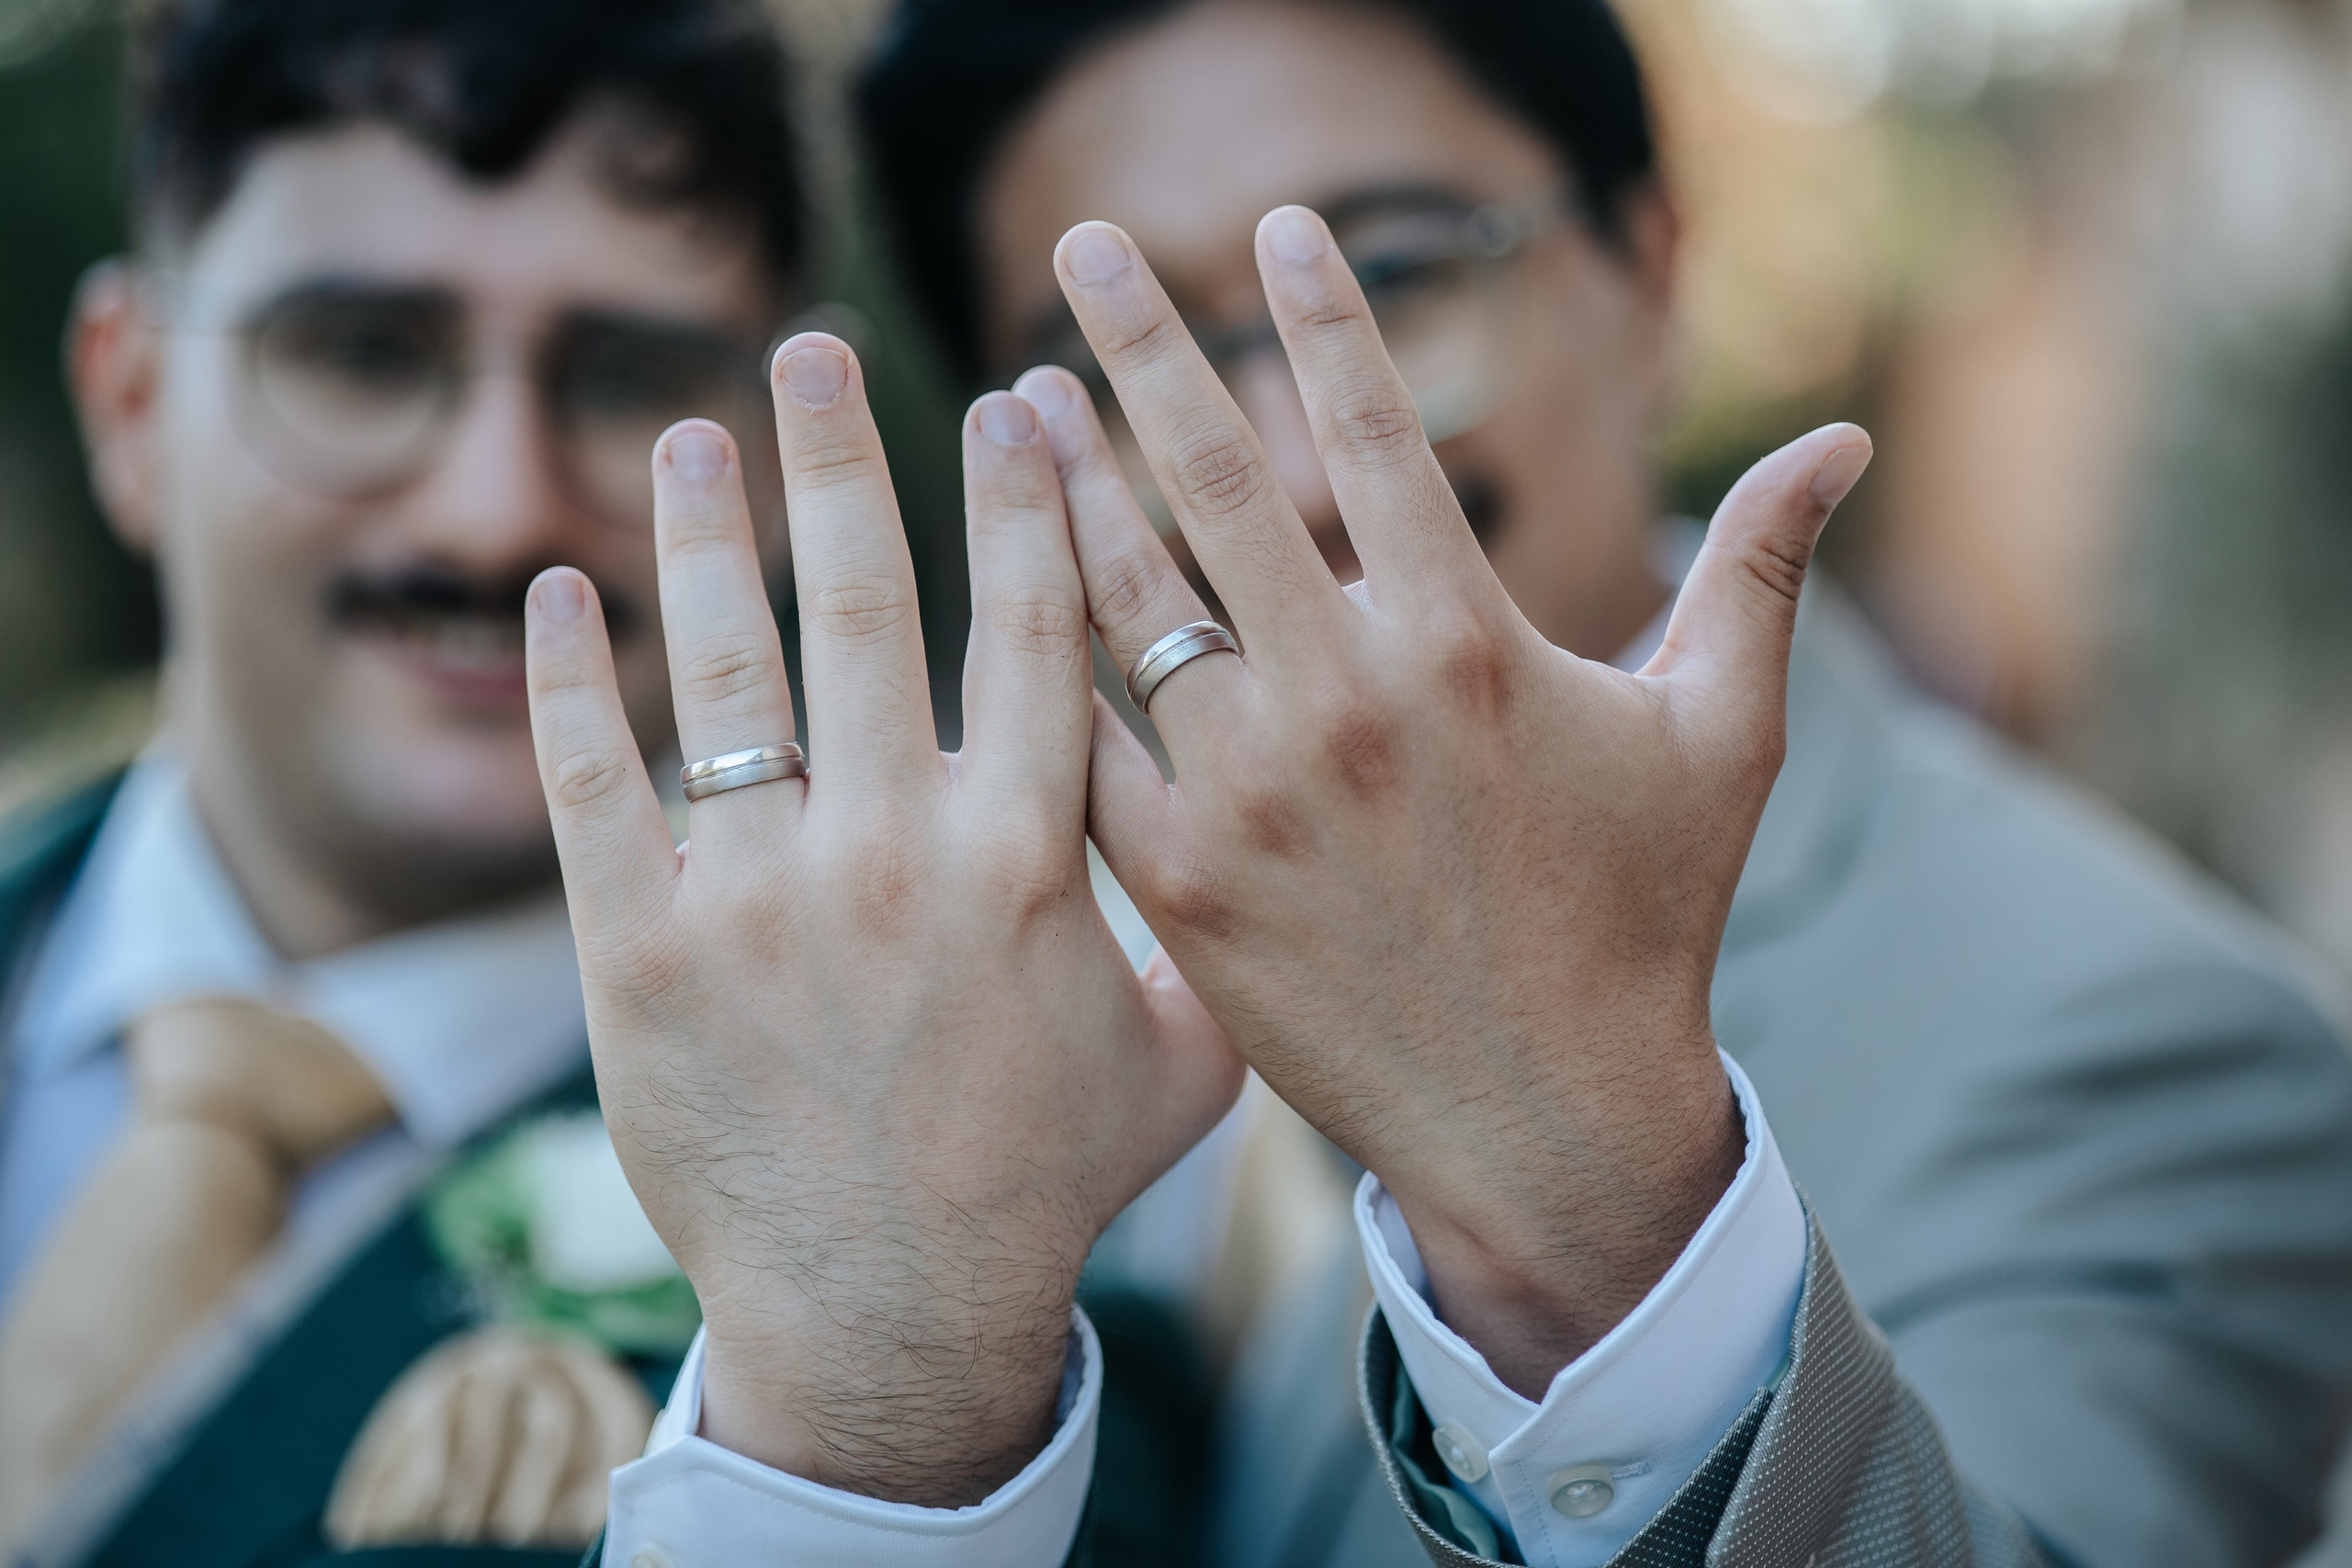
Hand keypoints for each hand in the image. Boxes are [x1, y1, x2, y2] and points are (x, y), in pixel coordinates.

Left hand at [521, 337, 1240, 1503]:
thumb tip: (1249, 841)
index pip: (1034, 631)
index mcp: (1031, 859)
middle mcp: (893, 852)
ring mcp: (756, 901)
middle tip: (813, 343)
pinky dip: (569, 679)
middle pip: (865, 607)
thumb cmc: (1043, 1187)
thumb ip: (1203, 938)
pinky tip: (561, 589)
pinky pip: (594, 786)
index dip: (1020, 500)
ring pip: (722, 672)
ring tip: (688, 434)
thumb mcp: (1179, 1061)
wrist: (887, 1320)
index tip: (1001, 400)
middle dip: (841, 457)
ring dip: (702, 534)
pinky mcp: (640, 957)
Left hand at [1016, 210, 1869, 1397]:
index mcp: (1472, 644)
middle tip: (1090, 247)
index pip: (1375, 432)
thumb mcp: (1724, 736)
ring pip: (1127, 600)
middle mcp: (1347, 703)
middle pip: (1217, 480)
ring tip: (1023, 400)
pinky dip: (1039, 658)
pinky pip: (1082, 739)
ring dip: (1063, 484)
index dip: (1323, 313)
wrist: (1546, 1123)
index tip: (1277, 226)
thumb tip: (1846, 441)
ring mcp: (1249, 793)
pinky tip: (1001, 589)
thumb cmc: (1644, 919)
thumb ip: (1761, 570)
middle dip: (1144, 345)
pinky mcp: (1179, 882)